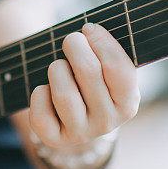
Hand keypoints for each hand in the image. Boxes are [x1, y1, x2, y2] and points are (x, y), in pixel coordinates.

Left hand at [29, 23, 139, 147]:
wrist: (77, 114)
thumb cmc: (94, 79)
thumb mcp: (109, 67)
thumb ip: (107, 50)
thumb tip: (90, 30)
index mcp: (128, 103)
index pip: (118, 67)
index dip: (101, 41)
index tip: (90, 28)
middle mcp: (107, 123)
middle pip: (89, 72)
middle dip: (75, 46)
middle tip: (71, 40)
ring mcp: (81, 134)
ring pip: (64, 94)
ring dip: (57, 69)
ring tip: (59, 66)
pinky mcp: (54, 139)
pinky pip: (40, 114)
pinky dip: (39, 94)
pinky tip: (46, 89)